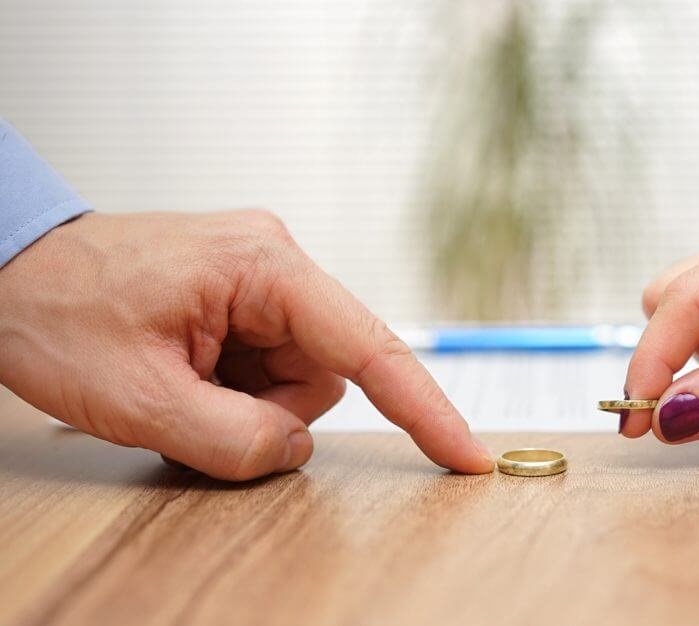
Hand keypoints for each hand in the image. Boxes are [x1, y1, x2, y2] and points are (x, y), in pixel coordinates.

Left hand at [0, 211, 493, 479]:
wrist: (6, 268)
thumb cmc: (58, 311)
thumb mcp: (139, 398)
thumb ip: (234, 439)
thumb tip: (295, 448)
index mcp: (263, 267)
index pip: (369, 347)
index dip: (424, 408)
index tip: (466, 454)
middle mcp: (274, 259)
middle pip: (324, 372)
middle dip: (269, 409)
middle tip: (193, 404)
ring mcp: (260, 273)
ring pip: (296, 374)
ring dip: (247, 400)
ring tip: (180, 382)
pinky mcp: (244, 291)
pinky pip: (268, 362)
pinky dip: (235, 387)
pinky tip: (186, 370)